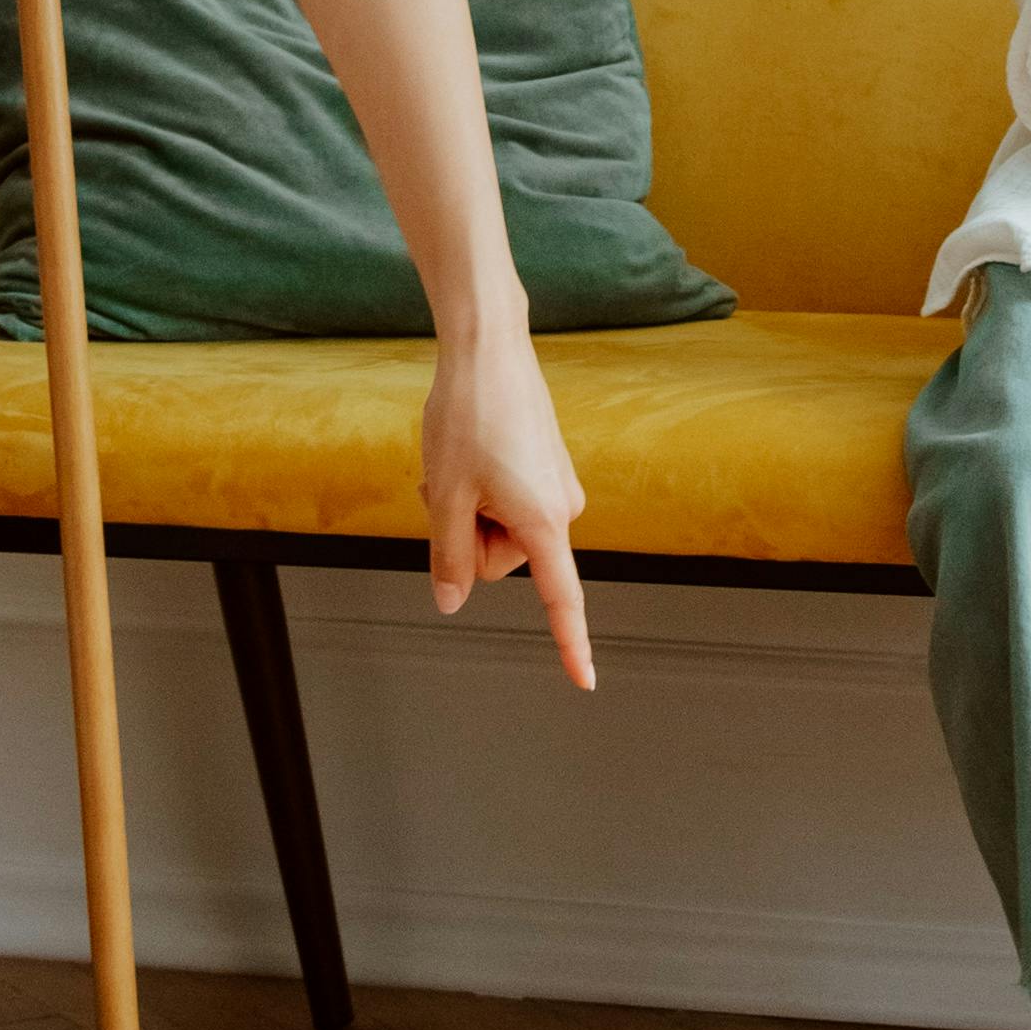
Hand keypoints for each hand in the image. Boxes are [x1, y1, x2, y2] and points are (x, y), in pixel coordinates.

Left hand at [419, 323, 595, 686]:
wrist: (488, 348)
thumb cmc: (467, 416)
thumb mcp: (445, 495)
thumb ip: (448, 556)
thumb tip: (451, 601)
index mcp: (543, 521)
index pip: (559, 598)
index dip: (570, 644)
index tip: (586, 681)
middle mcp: (562, 508)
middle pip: (502, 560)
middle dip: (469, 534)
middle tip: (447, 488)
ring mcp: (556, 487)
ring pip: (501, 531)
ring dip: (471, 510)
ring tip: (456, 467)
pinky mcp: (548, 469)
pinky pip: (509, 504)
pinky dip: (483, 493)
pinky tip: (468, 458)